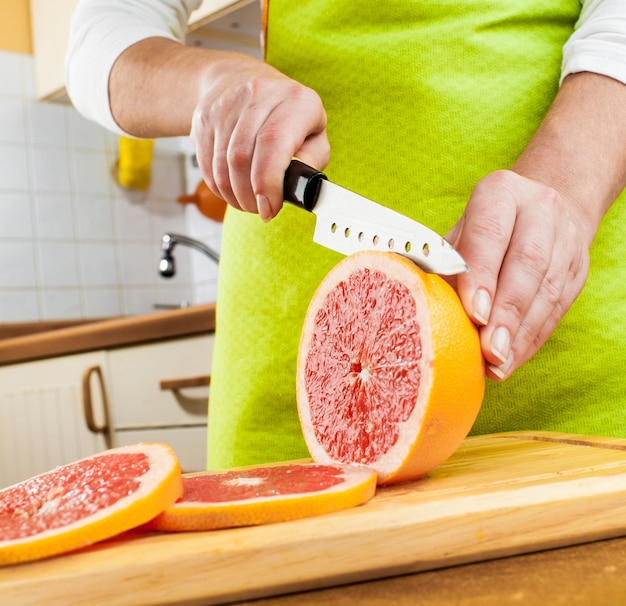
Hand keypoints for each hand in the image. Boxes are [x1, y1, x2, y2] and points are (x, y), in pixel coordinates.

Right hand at [190, 59, 329, 220]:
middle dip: (250, 196)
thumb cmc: (288, 116)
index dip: (268, 183)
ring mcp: (227, 104)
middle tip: (260, 210)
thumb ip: (313, 160)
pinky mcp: (205, 117)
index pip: (273, 143)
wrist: (242, 79)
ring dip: (234, 195)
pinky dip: (219, 187)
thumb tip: (301, 185)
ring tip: (248, 202)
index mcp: (296, 100)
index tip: (269, 207)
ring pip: (222, 165)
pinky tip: (233, 189)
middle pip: (242, 158)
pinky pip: (207, 164)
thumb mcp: (314, 133)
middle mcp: (259, 95)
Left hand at [446, 170, 590, 380]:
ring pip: (547, 290)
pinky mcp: (578, 267)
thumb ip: (445, 264)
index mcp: (501, 193)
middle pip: (527, 265)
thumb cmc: (485, 226)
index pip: (490, 234)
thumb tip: (418, 307)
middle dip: (506, 313)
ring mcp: (566, 238)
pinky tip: (513, 359)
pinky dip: (533, 338)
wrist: (540, 208)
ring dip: (521, 333)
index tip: (473, 314)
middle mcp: (540, 210)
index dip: (482, 276)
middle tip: (489, 350)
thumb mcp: (461, 232)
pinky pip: (557, 308)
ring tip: (498, 364)